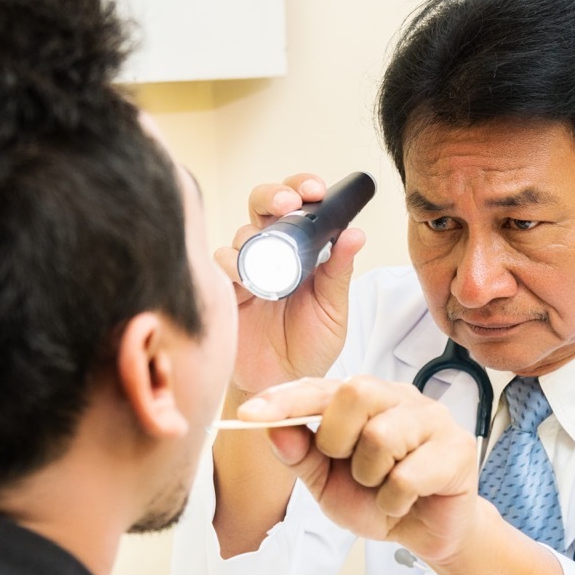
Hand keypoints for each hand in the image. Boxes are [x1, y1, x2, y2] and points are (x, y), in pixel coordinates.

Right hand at [216, 175, 366, 395]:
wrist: (279, 385)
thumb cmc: (308, 347)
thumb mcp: (333, 310)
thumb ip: (339, 272)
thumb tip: (355, 233)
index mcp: (301, 251)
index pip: (298, 206)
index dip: (302, 189)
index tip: (315, 190)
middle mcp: (271, 253)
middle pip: (262, 206)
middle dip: (273, 196)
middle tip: (289, 204)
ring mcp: (245, 269)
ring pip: (241, 234)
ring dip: (254, 238)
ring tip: (269, 259)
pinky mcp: (224, 290)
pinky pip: (219, 264)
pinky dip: (230, 264)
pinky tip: (243, 277)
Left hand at [238, 375, 483, 564]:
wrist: (425, 533)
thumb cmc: (377, 498)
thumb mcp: (325, 482)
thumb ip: (300, 454)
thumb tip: (272, 429)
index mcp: (361, 399)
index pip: (317, 387)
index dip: (283, 400)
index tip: (248, 414)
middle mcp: (396, 397)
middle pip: (355, 393)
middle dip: (339, 441)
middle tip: (352, 468)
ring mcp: (430, 418)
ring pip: (382, 435)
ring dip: (370, 477)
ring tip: (382, 487)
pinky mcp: (457, 448)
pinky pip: (408, 475)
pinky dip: (394, 500)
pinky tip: (404, 501)